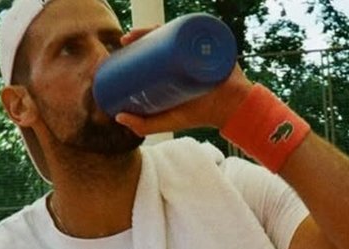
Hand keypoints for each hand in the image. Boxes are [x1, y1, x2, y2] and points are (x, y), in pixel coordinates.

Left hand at [111, 25, 251, 135]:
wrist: (231, 111)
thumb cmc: (200, 115)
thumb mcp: (169, 121)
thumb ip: (144, 125)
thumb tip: (117, 117)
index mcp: (176, 65)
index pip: (155, 47)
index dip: (138, 42)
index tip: (123, 42)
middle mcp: (187, 53)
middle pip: (164, 36)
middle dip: (143, 32)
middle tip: (128, 38)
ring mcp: (200, 47)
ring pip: (177, 30)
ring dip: (158, 25)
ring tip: (142, 32)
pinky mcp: (214, 43)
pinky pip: (201, 28)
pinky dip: (186, 22)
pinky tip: (170, 22)